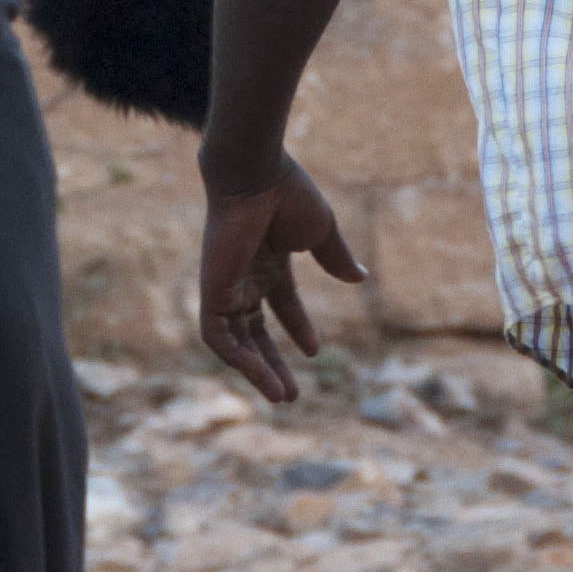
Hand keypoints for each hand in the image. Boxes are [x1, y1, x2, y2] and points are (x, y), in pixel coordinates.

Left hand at [197, 156, 365, 403]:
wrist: (255, 176)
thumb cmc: (288, 194)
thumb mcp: (320, 232)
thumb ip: (335, 258)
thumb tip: (360, 279)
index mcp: (268, 260)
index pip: (280, 303)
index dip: (297, 326)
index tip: (313, 352)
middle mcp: (244, 276)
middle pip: (254, 330)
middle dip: (271, 362)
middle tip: (289, 395)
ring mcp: (227, 285)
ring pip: (235, 341)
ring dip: (256, 370)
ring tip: (281, 396)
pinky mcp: (212, 292)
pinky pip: (217, 336)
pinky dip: (236, 358)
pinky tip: (259, 375)